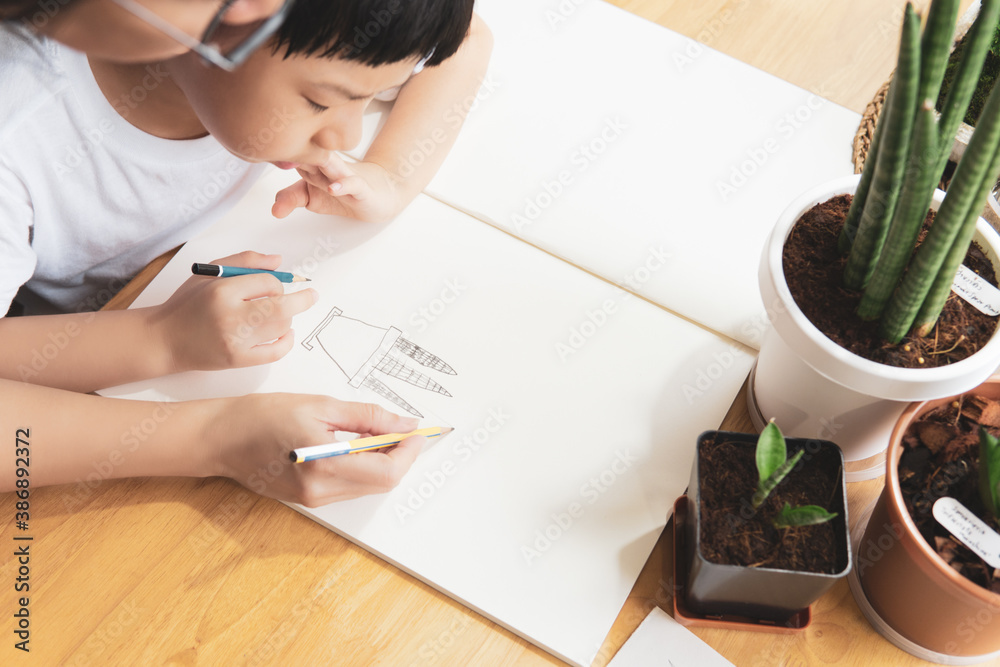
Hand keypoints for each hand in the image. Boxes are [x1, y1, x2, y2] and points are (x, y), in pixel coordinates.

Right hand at [147, 250, 317, 372]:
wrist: (166, 339)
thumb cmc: (189, 304)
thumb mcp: (211, 274)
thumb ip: (245, 261)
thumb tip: (279, 261)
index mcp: (222, 291)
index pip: (267, 282)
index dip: (276, 282)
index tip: (275, 285)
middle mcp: (231, 316)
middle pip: (282, 307)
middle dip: (302, 300)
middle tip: (311, 295)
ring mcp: (236, 341)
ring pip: (281, 327)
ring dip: (289, 318)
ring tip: (282, 313)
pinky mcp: (238, 360)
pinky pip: (275, 352)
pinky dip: (287, 341)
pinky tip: (286, 332)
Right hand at [212, 393, 424, 505]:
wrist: (219, 438)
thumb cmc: (261, 416)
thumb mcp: (320, 405)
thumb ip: (367, 416)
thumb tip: (403, 423)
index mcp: (325, 465)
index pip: (388, 471)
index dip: (410, 452)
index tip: (418, 431)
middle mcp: (321, 491)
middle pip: (382, 483)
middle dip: (400, 456)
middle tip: (403, 429)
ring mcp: (314, 500)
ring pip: (367, 487)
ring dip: (382, 463)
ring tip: (378, 433)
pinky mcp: (308, 500)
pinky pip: (349, 488)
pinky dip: (362, 469)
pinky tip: (357, 446)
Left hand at [271, 153, 400, 222]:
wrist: (379, 194)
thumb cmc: (344, 192)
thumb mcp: (312, 197)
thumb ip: (290, 198)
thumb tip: (273, 209)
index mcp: (313, 163)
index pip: (292, 154)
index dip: (277, 151)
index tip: (259, 145)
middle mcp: (328, 166)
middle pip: (309, 155)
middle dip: (293, 150)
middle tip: (274, 143)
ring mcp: (345, 176)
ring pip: (330, 165)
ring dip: (317, 161)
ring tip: (302, 160)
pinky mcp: (362, 189)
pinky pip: (353, 184)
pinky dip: (343, 185)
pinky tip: (333, 188)